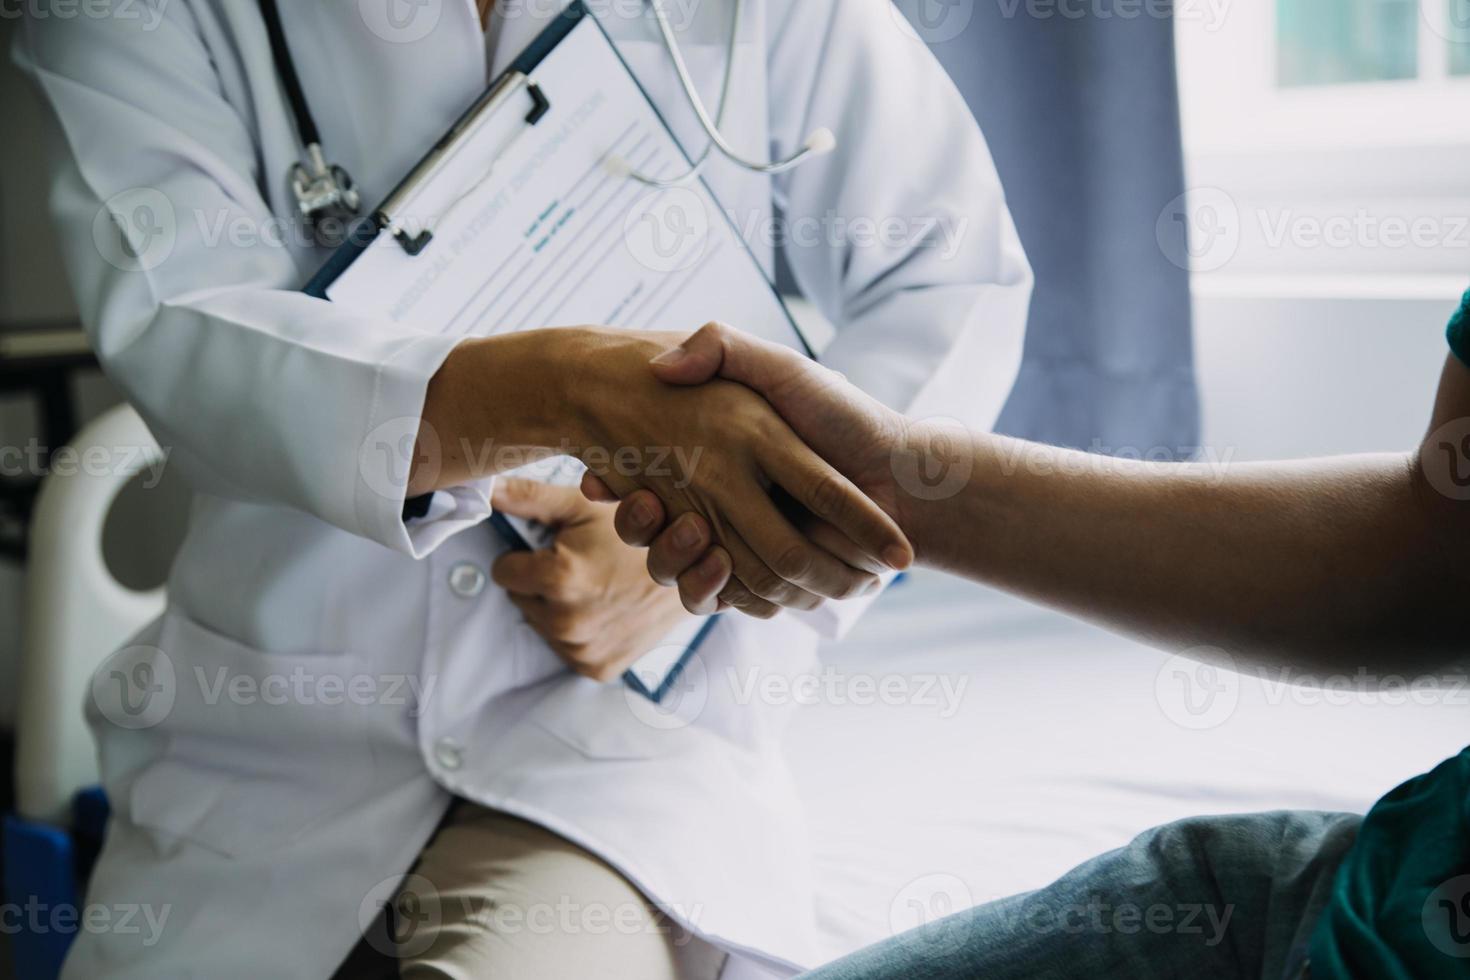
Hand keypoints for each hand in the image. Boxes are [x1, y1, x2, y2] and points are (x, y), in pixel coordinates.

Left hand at [490, 479, 690, 681]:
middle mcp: (568, 620)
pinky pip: (566, 648)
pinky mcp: (597, 667)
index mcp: (560, 577)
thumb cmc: (640, 531)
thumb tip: (482, 485)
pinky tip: (606, 610)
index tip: (552, 548)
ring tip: (597, 586)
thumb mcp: (584, 505)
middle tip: (582, 565)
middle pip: (521, 600)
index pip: (504, 572)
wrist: (696, 568)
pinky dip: (579, 632)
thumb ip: (526, 497)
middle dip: (541, 583)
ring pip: (542, 625)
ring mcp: (583, 649)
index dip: (524, 556)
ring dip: (558, 608)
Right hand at [583, 322, 917, 614]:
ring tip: (690, 533)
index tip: (595, 479)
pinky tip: (721, 566)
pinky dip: (716, 590)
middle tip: (640, 504)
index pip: (642, 484)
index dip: (616, 484)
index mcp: (719, 460)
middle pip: (656, 532)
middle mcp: (724, 504)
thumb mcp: (780, 366)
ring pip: (682, 569)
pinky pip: (721, 598)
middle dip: (642, 527)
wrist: (904, 476)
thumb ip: (725, 348)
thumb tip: (662, 366)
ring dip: (677, 559)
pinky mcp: (762, 580)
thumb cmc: (845, 414)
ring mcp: (741, 544)